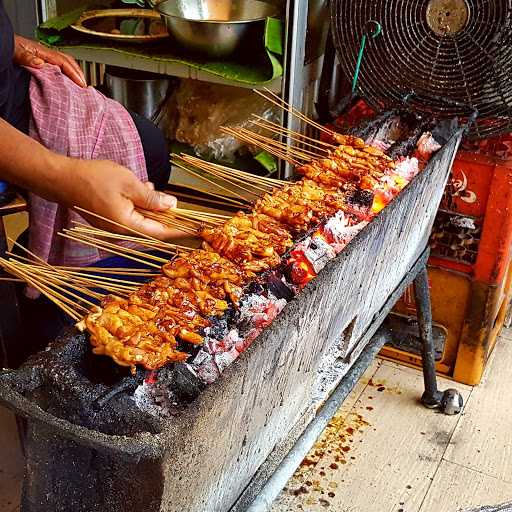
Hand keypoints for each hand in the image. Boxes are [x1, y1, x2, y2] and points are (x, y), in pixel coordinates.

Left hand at [13, 35, 86, 87]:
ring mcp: (44, 57)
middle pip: (68, 61)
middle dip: (78, 73)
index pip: (64, 62)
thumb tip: (41, 63)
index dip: (74, 73)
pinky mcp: (41, 62)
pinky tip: (66, 82)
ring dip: (74, 73)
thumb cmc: (7, 46)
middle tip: (85, 86)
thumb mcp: (16, 52)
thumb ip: (28, 58)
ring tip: (79, 84)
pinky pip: (58, 68)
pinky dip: (66, 75)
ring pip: (65, 64)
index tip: (82, 84)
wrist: (1, 42)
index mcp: (41, 51)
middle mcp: (45, 53)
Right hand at [61, 159, 181, 239]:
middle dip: (164, 212)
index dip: (180, 229)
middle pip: (153, 226)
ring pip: (142, 218)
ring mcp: (115, 226)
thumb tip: (172, 206)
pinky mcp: (109, 219)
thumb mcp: (129, 184)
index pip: (161, 232)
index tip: (196, 228)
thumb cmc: (94, 179)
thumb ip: (152, 198)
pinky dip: (139, 203)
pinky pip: (132, 214)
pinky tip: (138, 188)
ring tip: (147, 186)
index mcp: (128, 226)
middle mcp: (122, 231)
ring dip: (150, 204)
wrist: (62, 179)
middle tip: (173, 199)